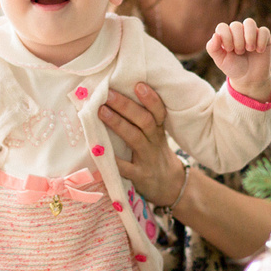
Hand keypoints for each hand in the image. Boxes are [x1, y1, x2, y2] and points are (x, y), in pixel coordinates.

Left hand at [98, 83, 185, 206]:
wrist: (171, 185)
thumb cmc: (155, 154)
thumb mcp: (155, 135)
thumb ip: (141, 119)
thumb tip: (115, 93)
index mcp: (158, 130)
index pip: (158, 111)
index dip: (151, 98)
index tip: (138, 84)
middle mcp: (154, 142)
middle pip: (144, 120)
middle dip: (126, 106)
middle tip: (108, 93)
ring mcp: (147, 159)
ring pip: (135, 138)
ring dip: (118, 124)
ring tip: (101, 111)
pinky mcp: (140, 176)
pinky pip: (126, 168)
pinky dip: (114, 160)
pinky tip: (99, 151)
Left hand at [206, 18, 270, 101]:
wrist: (249, 78)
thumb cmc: (233, 67)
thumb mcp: (220, 60)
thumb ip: (213, 48)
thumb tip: (215, 35)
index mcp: (226, 35)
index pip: (222, 27)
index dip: (226, 37)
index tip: (229, 50)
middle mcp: (238, 31)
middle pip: (236, 25)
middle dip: (237, 41)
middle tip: (239, 52)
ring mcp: (251, 33)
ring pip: (249, 22)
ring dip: (249, 37)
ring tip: (250, 49)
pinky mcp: (264, 37)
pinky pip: (264, 31)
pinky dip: (261, 41)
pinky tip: (259, 51)